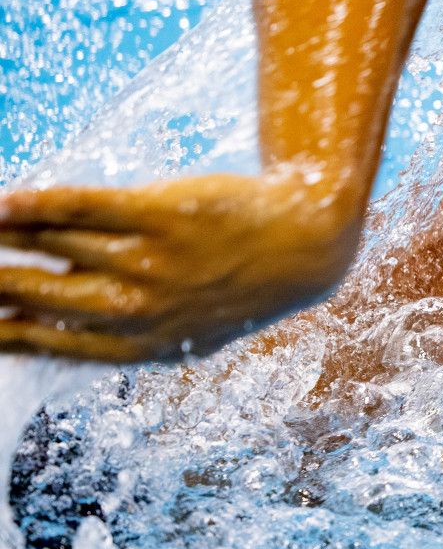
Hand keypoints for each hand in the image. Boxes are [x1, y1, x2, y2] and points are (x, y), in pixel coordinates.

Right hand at [0, 173, 360, 361]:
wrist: (307, 245)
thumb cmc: (236, 284)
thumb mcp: (183, 330)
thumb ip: (122, 331)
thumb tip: (49, 322)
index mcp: (139, 345)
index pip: (44, 342)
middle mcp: (137, 309)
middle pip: (37, 295)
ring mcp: (149, 260)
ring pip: (53, 246)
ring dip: (2, 239)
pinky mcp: (163, 214)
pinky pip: (84, 207)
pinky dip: (37, 205)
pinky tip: (2, 203)